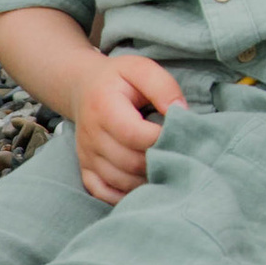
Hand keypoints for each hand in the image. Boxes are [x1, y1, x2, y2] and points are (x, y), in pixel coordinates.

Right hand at [72, 50, 185, 202]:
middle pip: (130, 162)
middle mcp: (91, 135)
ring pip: (121, 181)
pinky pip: (104, 193)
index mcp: (104, 107)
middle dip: (160, 162)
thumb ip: (164, 87)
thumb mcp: (141, 68)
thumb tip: (182, 114)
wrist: (83, 87)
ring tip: (166, 168)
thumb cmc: (118, 79)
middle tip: (180, 155)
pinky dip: (125, 195)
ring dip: (147, 180)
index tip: (181, 134)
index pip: (136, 135)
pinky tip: (143, 184)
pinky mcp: (85, 169)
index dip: (163, 139)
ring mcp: (86, 156)